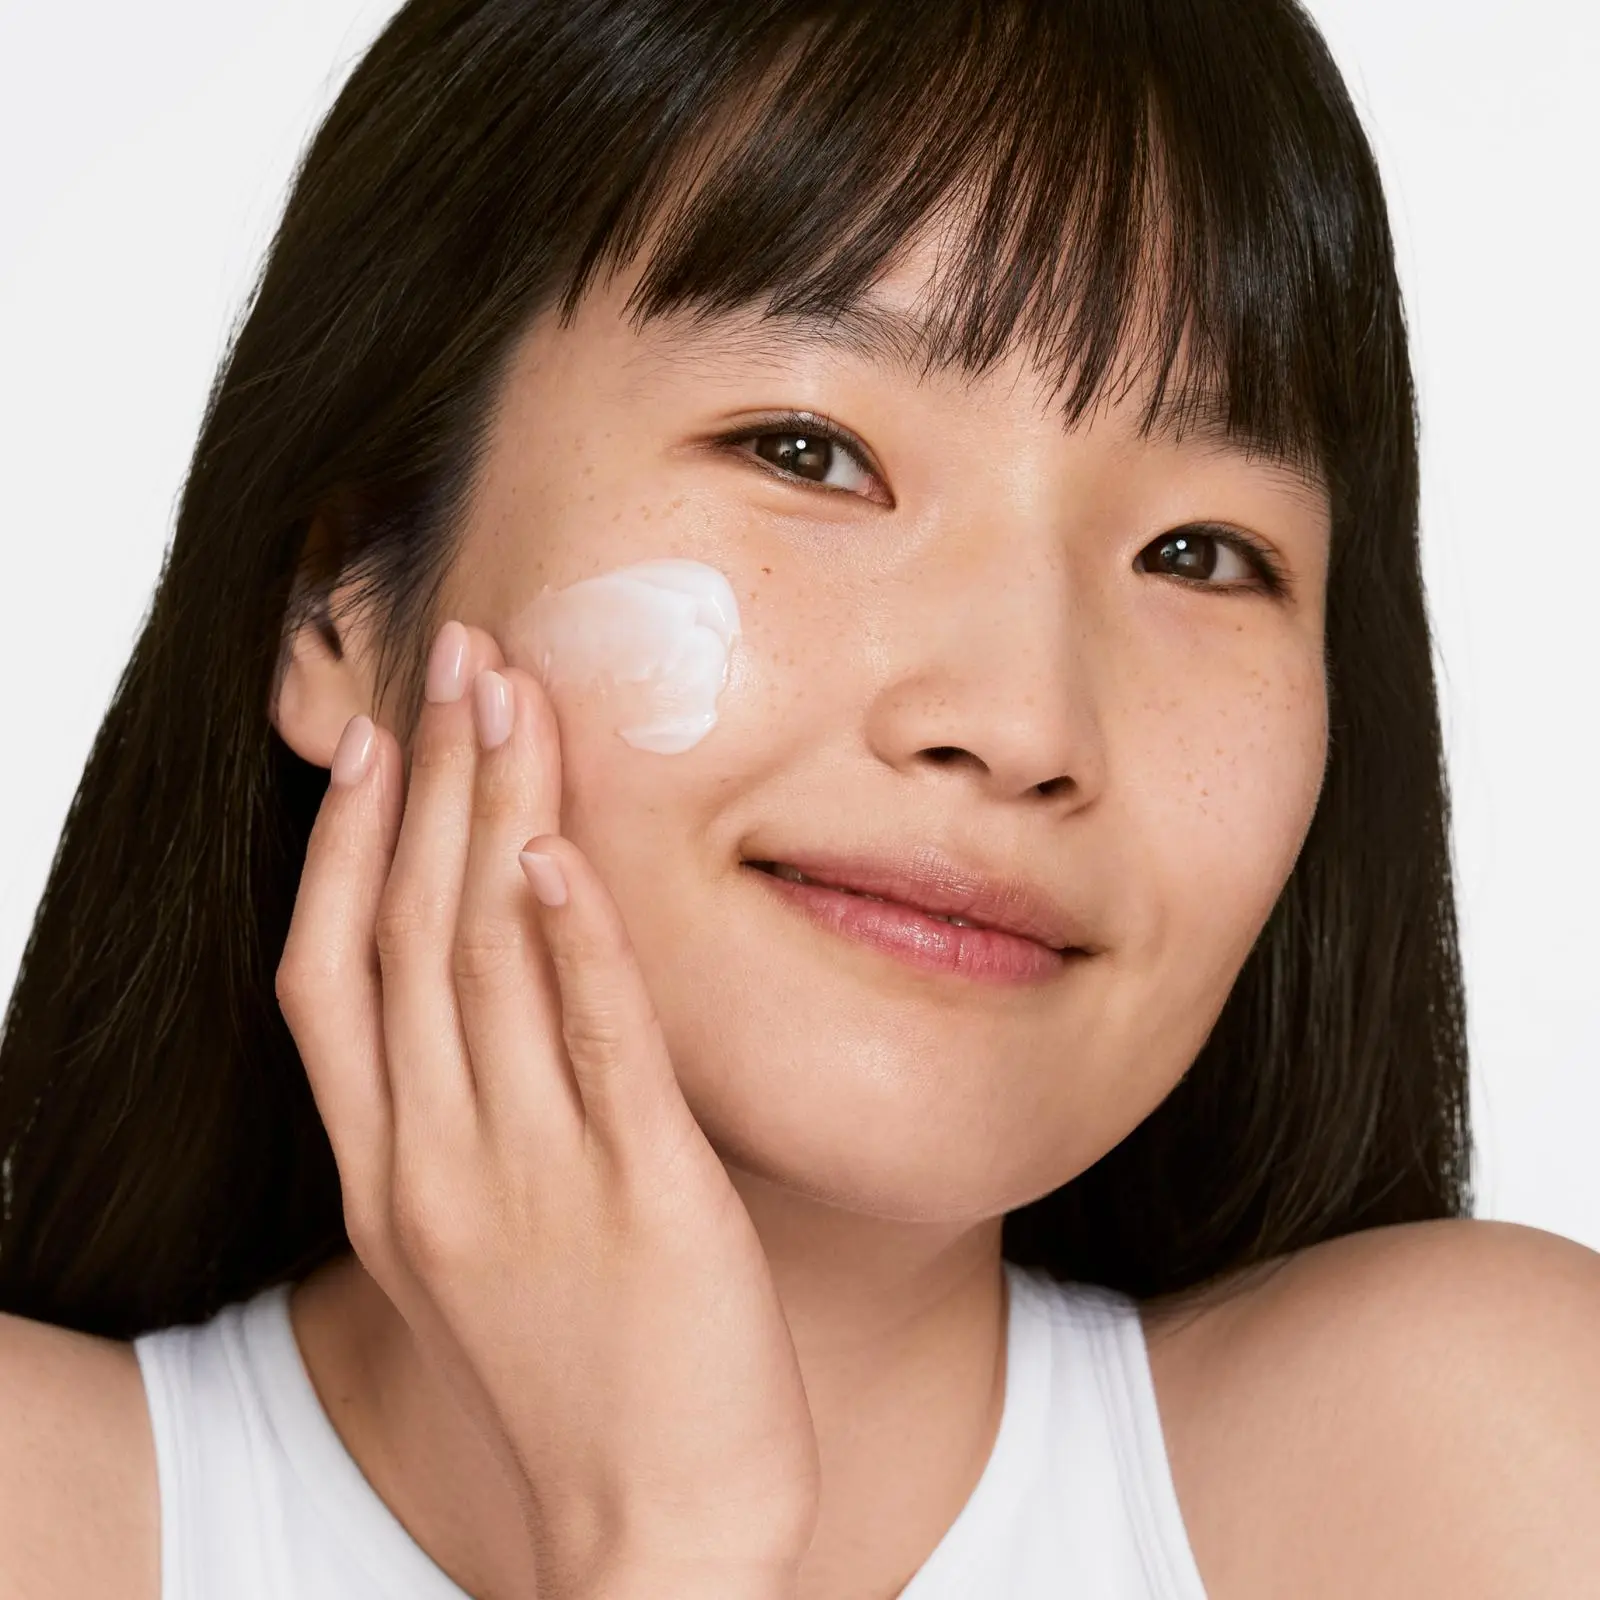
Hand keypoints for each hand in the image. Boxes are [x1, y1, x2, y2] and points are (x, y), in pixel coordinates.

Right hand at [275, 620, 820, 1596]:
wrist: (655, 1540)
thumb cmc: (576, 1384)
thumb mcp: (476, 1252)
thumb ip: (463, 1126)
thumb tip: (495, 988)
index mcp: (389, 1180)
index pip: (330, 979)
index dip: (346, 848)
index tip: (371, 741)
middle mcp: (439, 1166)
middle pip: (406, 935)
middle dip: (428, 785)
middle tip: (457, 660)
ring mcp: (535, 1181)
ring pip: (488, 962)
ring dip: (496, 817)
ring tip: (512, 700)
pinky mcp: (647, 1198)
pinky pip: (598, 1045)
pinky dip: (573, 942)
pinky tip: (561, 851)